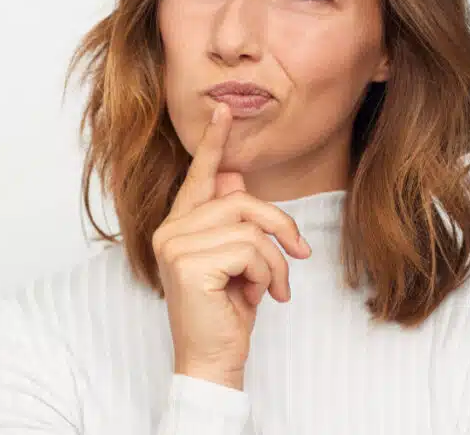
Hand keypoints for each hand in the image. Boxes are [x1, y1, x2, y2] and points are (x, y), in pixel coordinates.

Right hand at [152, 102, 311, 389]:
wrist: (213, 360)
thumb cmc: (226, 312)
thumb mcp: (238, 261)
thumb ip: (232, 220)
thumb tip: (234, 177)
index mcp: (180, 225)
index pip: (199, 177)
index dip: (214, 143)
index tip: (225, 110)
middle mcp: (170, 230)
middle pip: (241, 200)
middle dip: (280, 227)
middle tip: (299, 255)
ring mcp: (175, 245)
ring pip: (250, 226)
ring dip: (275, 261)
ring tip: (273, 289)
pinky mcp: (188, 262)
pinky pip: (250, 249)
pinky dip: (268, 274)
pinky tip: (259, 297)